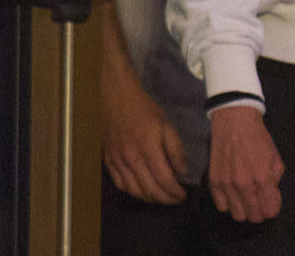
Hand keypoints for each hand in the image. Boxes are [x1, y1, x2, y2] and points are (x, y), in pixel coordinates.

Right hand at [101, 38, 188, 203]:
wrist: (115, 98)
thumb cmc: (144, 109)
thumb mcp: (166, 125)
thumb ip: (175, 150)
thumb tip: (181, 171)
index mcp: (148, 149)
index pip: (163, 179)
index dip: (174, 192)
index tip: (182, 196)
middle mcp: (130, 159)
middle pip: (148, 189)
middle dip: (164, 198)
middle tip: (174, 200)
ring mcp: (117, 161)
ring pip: (133, 190)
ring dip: (148, 198)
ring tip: (161, 198)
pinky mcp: (108, 161)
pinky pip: (119, 184)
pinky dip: (132, 192)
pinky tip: (141, 191)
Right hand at [207, 106, 284, 222]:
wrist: (235, 123)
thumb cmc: (258, 140)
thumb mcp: (276, 158)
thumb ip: (275, 182)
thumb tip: (272, 199)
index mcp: (263, 177)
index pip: (269, 211)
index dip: (273, 209)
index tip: (272, 202)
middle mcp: (244, 184)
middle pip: (253, 216)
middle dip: (260, 212)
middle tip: (260, 202)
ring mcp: (227, 184)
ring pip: (237, 214)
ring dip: (244, 209)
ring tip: (247, 198)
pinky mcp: (214, 182)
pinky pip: (221, 206)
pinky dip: (229, 203)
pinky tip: (234, 193)